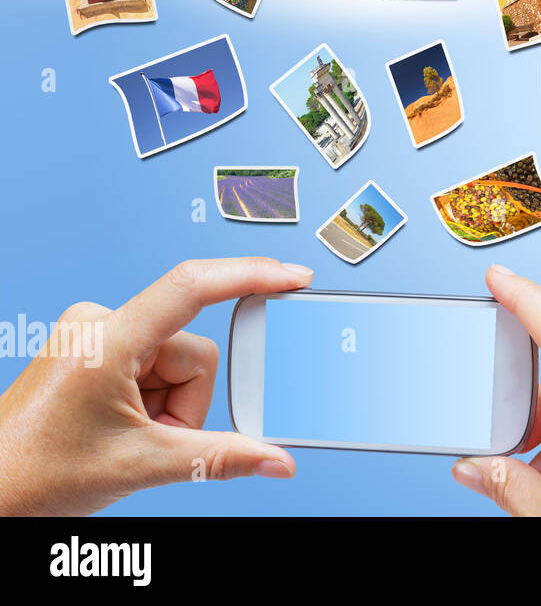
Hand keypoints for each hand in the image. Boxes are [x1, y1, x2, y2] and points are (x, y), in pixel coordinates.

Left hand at [0, 257, 311, 515]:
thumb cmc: (36, 476)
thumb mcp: (142, 466)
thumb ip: (220, 458)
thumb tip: (277, 461)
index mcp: (106, 340)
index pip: (191, 288)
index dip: (250, 276)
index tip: (293, 278)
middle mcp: (100, 325)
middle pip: (192, 352)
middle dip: (186, 403)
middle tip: (151, 438)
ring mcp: (96, 336)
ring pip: (178, 365)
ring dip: (171, 408)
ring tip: (132, 440)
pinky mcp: (97, 351)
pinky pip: (157, 369)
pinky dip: (156, 403)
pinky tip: (125, 428)